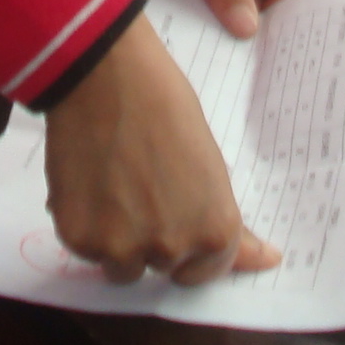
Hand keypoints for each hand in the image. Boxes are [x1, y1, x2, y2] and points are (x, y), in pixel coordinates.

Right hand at [44, 17, 281, 283]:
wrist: (106, 74)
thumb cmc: (164, 105)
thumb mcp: (210, 164)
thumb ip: (223, 217)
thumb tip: (265, 260)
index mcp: (216, 230)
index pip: (208, 270)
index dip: (191, 243)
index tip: (178, 219)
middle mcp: (172, 248)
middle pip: (162, 267)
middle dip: (153, 236)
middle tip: (141, 187)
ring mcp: (123, 248)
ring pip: (121, 266)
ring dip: (117, 238)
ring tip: (113, 184)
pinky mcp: (79, 238)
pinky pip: (86, 249)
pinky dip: (85, 224)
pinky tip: (89, 181)